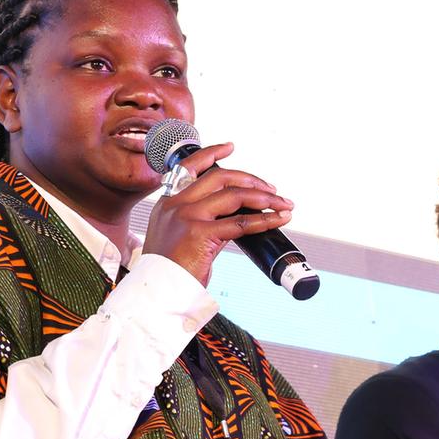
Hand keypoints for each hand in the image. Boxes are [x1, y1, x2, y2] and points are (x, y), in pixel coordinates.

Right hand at [142, 142, 293, 285]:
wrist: (156, 291)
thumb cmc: (168, 271)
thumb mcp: (178, 236)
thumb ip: (200, 220)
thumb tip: (234, 217)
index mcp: (167, 203)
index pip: (190, 166)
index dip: (212, 153)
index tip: (230, 146)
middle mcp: (175, 204)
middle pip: (220, 177)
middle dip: (251, 180)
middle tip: (271, 190)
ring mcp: (187, 216)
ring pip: (234, 195)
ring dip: (265, 199)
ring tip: (282, 205)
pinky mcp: (199, 233)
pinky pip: (241, 223)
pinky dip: (264, 220)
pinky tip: (278, 219)